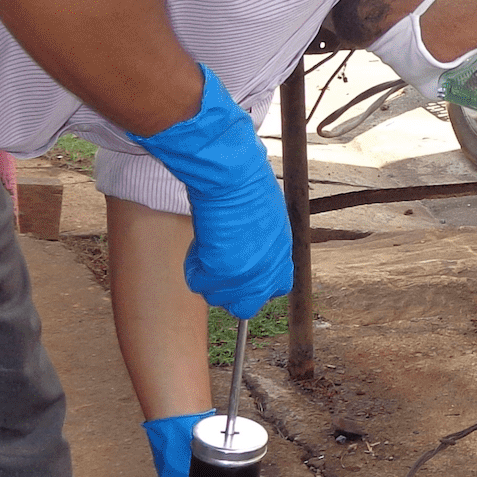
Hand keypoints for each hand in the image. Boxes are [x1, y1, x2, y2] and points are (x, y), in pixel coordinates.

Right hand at [128, 66, 293, 318]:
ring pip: (219, 298)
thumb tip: (250, 244)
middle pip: (246, 305)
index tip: (239, 269)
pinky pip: (199, 283)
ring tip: (205, 251)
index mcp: (282, 253)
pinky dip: (193, 268)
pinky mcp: (221, 270)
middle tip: (216, 266)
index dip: (254, 282)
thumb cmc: (247, 181)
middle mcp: (268, 268)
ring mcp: (245, 273)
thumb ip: (263, 238)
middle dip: (229, 291)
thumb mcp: (267, 214)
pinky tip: (197, 246)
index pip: (276, 287)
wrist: (233, 172)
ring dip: (209, 280)